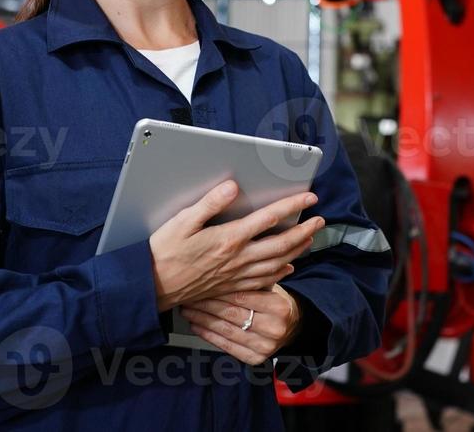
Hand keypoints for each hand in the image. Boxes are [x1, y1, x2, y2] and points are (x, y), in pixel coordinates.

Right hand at [149, 180, 322, 311]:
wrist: (153, 287)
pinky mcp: (231, 286)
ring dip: (297, 249)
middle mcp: (238, 258)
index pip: (269, 218)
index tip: (309, 196)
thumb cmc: (164, 252)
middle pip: (281, 243)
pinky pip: (264, 280)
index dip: (292, 205)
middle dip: (304, 229)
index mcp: (228, 238)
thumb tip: (233, 186)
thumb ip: (210, 203)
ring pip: (277, 262)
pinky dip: (280, 272)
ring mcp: (236, 274)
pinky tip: (288, 268)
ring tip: (310, 238)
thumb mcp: (182, 221)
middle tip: (320, 219)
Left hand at [180, 285, 302, 364]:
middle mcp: (274, 329)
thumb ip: (250, 280)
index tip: (201, 285)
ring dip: (202, 320)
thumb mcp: (270, 286)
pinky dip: (208, 335)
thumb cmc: (275, 302)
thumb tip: (218, 269)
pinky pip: (226, 346)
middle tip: (189, 297)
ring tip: (188, 310)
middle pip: (231, 314)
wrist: (291, 326)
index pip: (241, 297)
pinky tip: (197, 326)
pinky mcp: (255, 358)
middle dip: (206, 305)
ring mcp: (265, 346)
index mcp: (279, 307)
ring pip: (226, 331)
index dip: (218, 291)